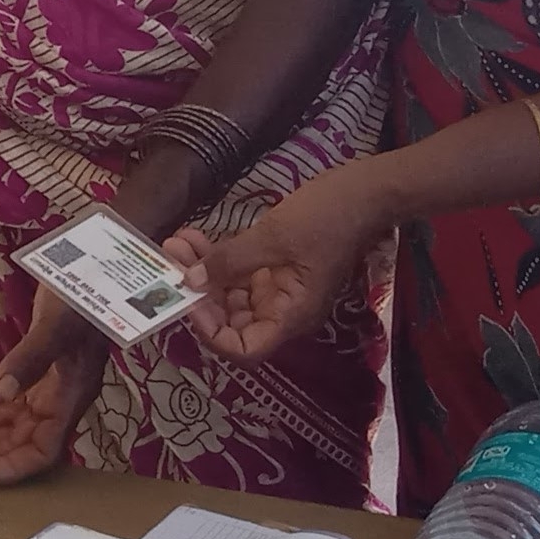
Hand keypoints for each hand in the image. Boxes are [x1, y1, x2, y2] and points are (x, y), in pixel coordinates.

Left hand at [0, 294, 107, 485]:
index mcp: (72, 396)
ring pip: (18, 428)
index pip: (46, 449)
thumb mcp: (56, 325)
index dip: (16, 467)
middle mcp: (62, 400)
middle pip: (26, 444)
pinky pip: (16, 408)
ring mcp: (52, 388)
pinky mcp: (41, 374)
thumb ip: (30, 359)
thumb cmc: (81, 297)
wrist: (96, 267)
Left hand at [178, 167, 392, 365]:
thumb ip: (231, 261)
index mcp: (292, 315)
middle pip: (232, 322)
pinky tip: (195, 238)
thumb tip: (189, 281)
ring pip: (231, 295)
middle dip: (199, 295)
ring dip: (203, 273)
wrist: (368, 190)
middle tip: (171, 263)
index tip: (188, 299)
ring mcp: (281, 288)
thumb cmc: (329, 217)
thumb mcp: (275, 237)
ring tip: (177, 245)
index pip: (245, 348)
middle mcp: (284, 310)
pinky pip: (240, 273)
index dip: (212, 332)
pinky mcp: (277, 267)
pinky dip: (218, 259)